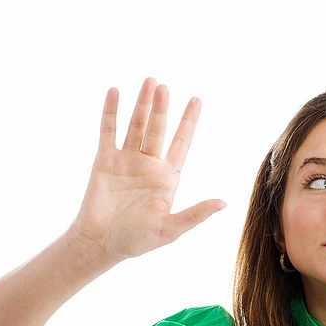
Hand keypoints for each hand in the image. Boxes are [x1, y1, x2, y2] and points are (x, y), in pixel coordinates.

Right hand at [68, 77, 225, 262]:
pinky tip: (115, 92)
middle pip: (158, 128)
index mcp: (167, 177)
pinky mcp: (104, 160)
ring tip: (149, 81)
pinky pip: (108, 131)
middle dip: (162, 107)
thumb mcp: (170, 229)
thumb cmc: (137, 240)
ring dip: (141, 104)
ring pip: (136, 125)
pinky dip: (111, 111)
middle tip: (164, 85)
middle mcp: (148, 164)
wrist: (101, 243)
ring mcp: (126, 160)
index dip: (189, 121)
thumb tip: (224, 202)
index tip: (197, 99)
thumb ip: (196, 214)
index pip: (181, 142)